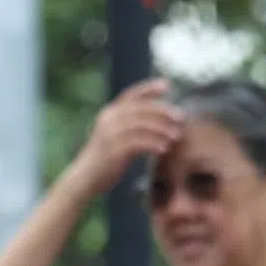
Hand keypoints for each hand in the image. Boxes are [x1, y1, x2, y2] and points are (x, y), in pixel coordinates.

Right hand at [78, 79, 188, 196]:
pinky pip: (139, 143)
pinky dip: (154, 144)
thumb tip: (157, 122)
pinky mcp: (113, 150)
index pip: (131, 95)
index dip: (149, 88)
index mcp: (109, 113)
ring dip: (162, 129)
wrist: (85, 180)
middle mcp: (109, 119)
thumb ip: (132, 128)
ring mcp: (110, 134)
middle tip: (180, 117)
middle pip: (141, 109)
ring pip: (142, 125)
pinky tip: (164, 148)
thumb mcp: (117, 138)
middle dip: (163, 111)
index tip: (167, 85)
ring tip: (176, 136)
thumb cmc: (105, 160)